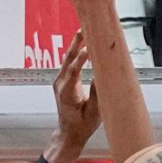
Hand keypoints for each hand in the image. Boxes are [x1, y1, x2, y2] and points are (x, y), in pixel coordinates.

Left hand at [45, 31, 100, 162]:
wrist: (69, 133)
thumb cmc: (81, 125)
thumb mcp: (93, 113)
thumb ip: (97, 94)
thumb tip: (102, 75)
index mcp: (67, 94)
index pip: (73, 72)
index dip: (80, 59)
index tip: (89, 48)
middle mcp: (60, 85)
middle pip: (67, 60)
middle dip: (76, 44)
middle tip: (84, 29)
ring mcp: (59, 81)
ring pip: (67, 59)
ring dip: (76, 44)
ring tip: (85, 30)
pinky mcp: (63, 80)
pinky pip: (69, 63)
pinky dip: (76, 52)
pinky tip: (83, 43)